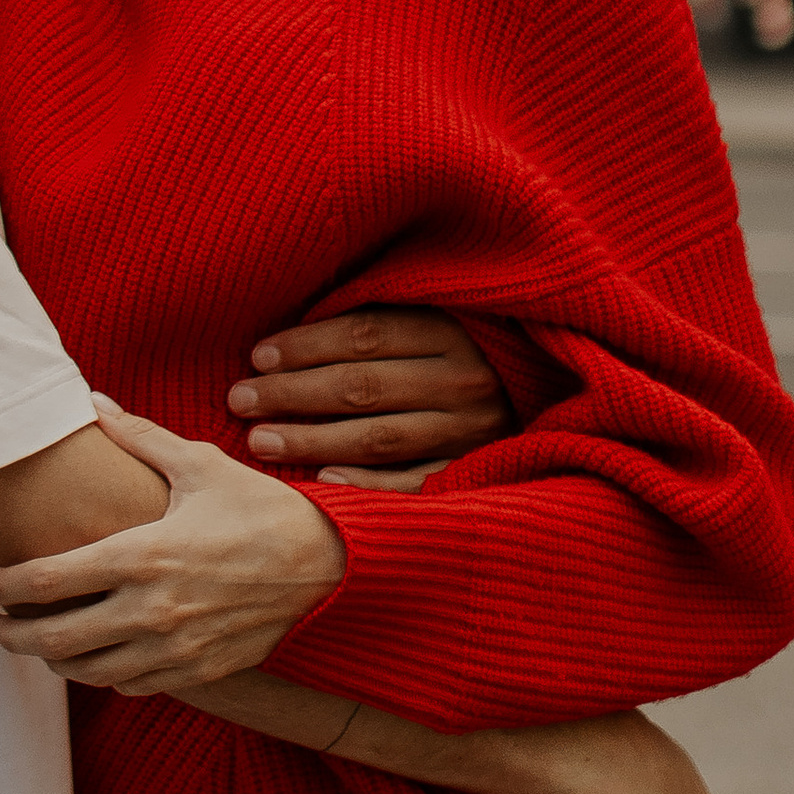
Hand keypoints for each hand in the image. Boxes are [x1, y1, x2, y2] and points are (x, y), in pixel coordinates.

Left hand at [0, 400, 344, 691]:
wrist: (327, 565)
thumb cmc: (259, 508)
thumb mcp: (197, 463)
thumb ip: (137, 436)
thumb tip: (91, 401)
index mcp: (142, 554)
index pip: (47, 581)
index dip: (2, 585)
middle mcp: (152, 610)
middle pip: (56, 639)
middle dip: (13, 634)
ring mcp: (175, 648)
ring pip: (90, 671)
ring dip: (53, 659)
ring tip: (35, 641)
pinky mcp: (199, 671)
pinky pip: (133, 685)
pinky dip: (103, 675)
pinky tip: (94, 657)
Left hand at [231, 308, 513, 476]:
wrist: (554, 383)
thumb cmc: (465, 340)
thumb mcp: (433, 310)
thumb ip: (376, 314)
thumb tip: (291, 328)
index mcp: (451, 329)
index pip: (364, 335)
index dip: (306, 345)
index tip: (257, 355)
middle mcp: (464, 380)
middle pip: (362, 387)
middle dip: (293, 393)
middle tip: (239, 399)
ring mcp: (473, 431)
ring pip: (379, 437)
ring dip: (313, 439)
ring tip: (260, 440)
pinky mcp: (476, 469)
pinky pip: (415, 483)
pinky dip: (368, 483)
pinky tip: (322, 481)